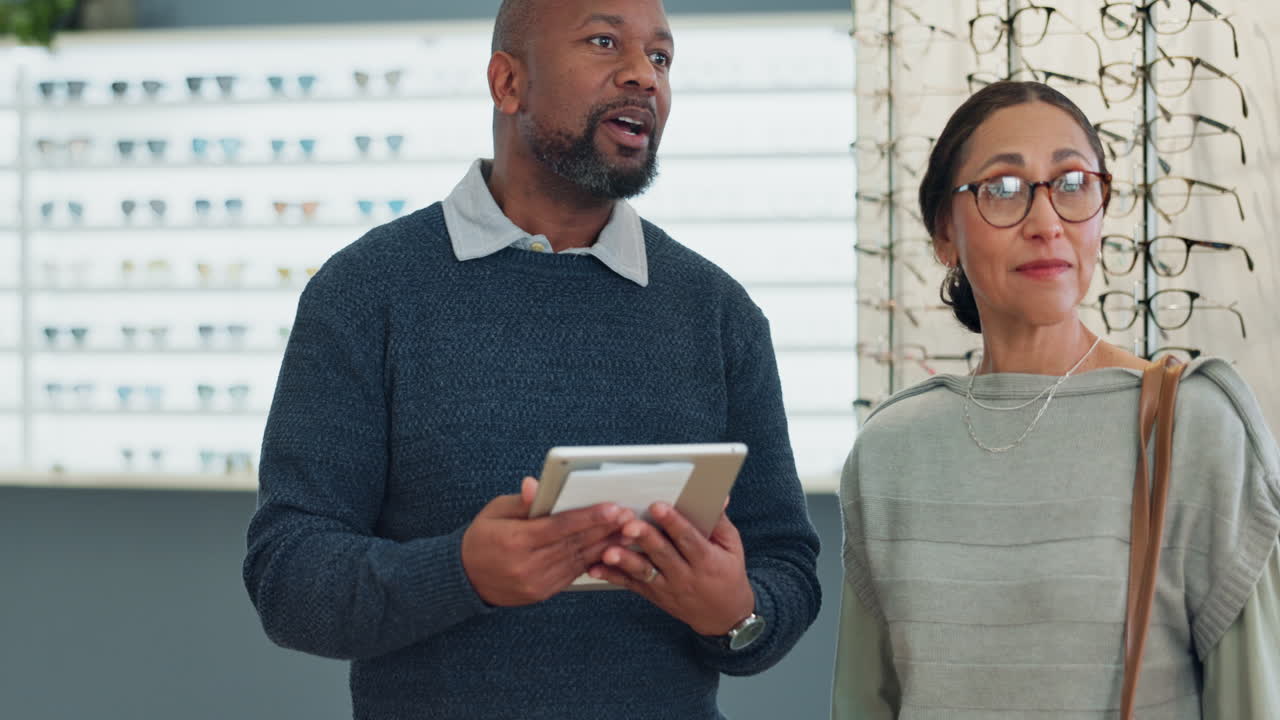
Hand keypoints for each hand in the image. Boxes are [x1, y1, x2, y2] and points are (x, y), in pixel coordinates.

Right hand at [462, 477, 633, 606]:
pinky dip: (592, 560)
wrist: (465, 579)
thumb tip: (536, 485)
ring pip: (578, 560)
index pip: (559, 527)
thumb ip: (521, 502)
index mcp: (515, 541)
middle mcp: (527, 565)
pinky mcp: (542, 593)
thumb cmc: (481, 538)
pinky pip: (572, 573)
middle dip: (604, 529)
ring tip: (626, 531)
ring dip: (605, 545)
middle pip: (574, 544)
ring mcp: (536, 583)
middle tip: (629, 517)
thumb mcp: (494, 512)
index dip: (588, 517)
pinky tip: (608, 548)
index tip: (613, 508)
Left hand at [588, 501, 754, 636]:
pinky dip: (613, 577)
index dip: (673, 523)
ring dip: (625, 561)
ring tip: (609, 551)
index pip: (689, 539)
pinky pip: (631, 585)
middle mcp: (685, 575)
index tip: (658, 506)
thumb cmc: (728, 574)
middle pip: (662, 554)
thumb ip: (720, 523)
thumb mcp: (732, 547)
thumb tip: (719, 496)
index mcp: (707, 560)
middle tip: (629, 525)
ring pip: (644, 572)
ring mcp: (668, 587)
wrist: (723, 616)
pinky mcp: (654, 595)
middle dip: (645, 538)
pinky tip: (595, 568)